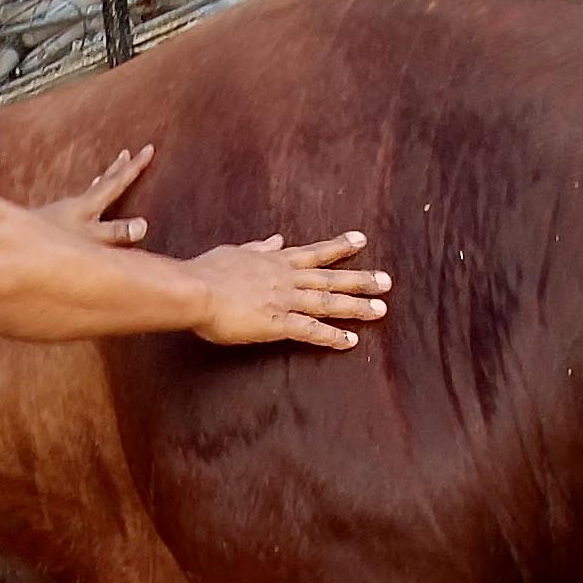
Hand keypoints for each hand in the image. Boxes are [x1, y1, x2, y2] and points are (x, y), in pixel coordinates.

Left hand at [41, 146, 154, 246]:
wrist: (11, 245)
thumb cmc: (49, 243)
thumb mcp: (89, 239)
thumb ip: (116, 234)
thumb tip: (143, 225)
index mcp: (87, 205)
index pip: (116, 182)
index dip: (134, 167)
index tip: (148, 148)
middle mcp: (77, 205)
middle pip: (103, 183)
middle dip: (118, 169)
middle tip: (127, 152)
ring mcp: (64, 212)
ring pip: (89, 192)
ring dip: (101, 183)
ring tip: (106, 174)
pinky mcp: (53, 224)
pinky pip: (78, 205)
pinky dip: (86, 199)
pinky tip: (79, 207)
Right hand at [183, 231, 389, 348]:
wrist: (194, 290)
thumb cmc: (206, 272)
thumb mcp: (235, 252)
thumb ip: (258, 248)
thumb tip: (275, 240)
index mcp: (274, 262)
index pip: (314, 253)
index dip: (339, 248)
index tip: (360, 241)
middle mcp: (285, 278)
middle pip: (330, 278)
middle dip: (361, 279)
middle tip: (387, 281)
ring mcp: (284, 300)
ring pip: (328, 302)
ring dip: (356, 306)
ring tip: (381, 310)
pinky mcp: (277, 323)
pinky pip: (311, 330)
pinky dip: (332, 336)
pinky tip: (351, 342)